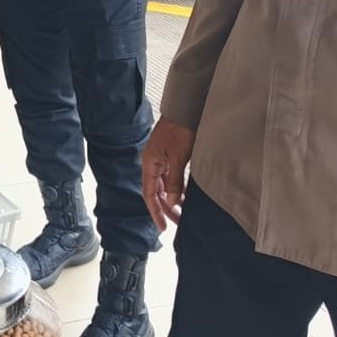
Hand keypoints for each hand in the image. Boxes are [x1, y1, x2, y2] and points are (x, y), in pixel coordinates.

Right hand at [141, 117, 195, 231]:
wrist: (186, 109)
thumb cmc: (179, 130)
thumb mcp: (178, 157)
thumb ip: (174, 181)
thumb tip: (173, 202)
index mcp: (149, 163)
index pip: (150, 194)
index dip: (156, 211)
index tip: (162, 227)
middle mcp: (153, 163)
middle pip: (157, 192)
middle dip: (166, 208)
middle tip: (178, 223)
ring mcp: (161, 159)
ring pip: (165, 186)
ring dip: (173, 199)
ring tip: (184, 212)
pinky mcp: (170, 156)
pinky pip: (171, 177)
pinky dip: (178, 188)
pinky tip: (186, 195)